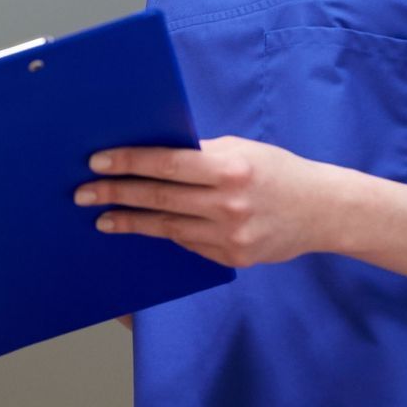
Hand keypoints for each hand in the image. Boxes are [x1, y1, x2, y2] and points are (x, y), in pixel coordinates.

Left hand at [75, 136, 328, 267]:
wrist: (322, 210)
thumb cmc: (278, 170)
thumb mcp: (242, 149)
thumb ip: (201, 154)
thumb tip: (154, 154)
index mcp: (230, 168)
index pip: (166, 164)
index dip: (128, 163)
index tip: (97, 162)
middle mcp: (228, 204)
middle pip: (158, 198)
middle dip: (116, 195)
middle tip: (84, 194)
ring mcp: (230, 236)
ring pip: (167, 227)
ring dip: (131, 222)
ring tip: (103, 219)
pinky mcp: (232, 258)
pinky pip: (189, 244)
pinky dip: (166, 234)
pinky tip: (146, 228)